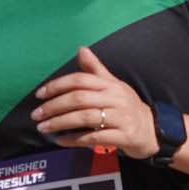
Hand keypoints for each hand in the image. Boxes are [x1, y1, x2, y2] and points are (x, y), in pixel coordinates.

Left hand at [31, 46, 158, 158]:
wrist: (152, 130)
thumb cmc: (127, 107)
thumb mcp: (113, 85)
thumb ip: (95, 70)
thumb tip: (80, 49)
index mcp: (110, 84)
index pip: (80, 80)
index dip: (57, 86)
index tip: (40, 94)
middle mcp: (116, 98)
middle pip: (79, 99)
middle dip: (54, 106)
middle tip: (36, 115)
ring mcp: (121, 117)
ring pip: (85, 117)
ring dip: (60, 123)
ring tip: (43, 128)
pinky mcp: (124, 136)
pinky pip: (94, 137)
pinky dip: (74, 139)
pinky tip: (60, 140)